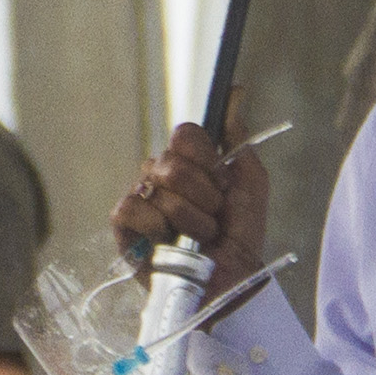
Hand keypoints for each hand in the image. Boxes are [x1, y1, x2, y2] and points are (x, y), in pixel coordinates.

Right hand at [111, 121, 268, 295]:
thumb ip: (239, 139)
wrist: (232, 282)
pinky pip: (132, 208)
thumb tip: (237, 92)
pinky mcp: (124, 226)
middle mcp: (160, 176)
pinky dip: (156, 226)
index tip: (223, 184)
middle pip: (173, 162)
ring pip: (158, 187)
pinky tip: (167, 241)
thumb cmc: (240, 238)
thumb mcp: (251, 186)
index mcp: (188, 162)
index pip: (186, 134)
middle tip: (213, 216)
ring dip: (189, 219)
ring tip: (198, 238)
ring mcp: (141, 199)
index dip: (207, 160)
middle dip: (203, 196)